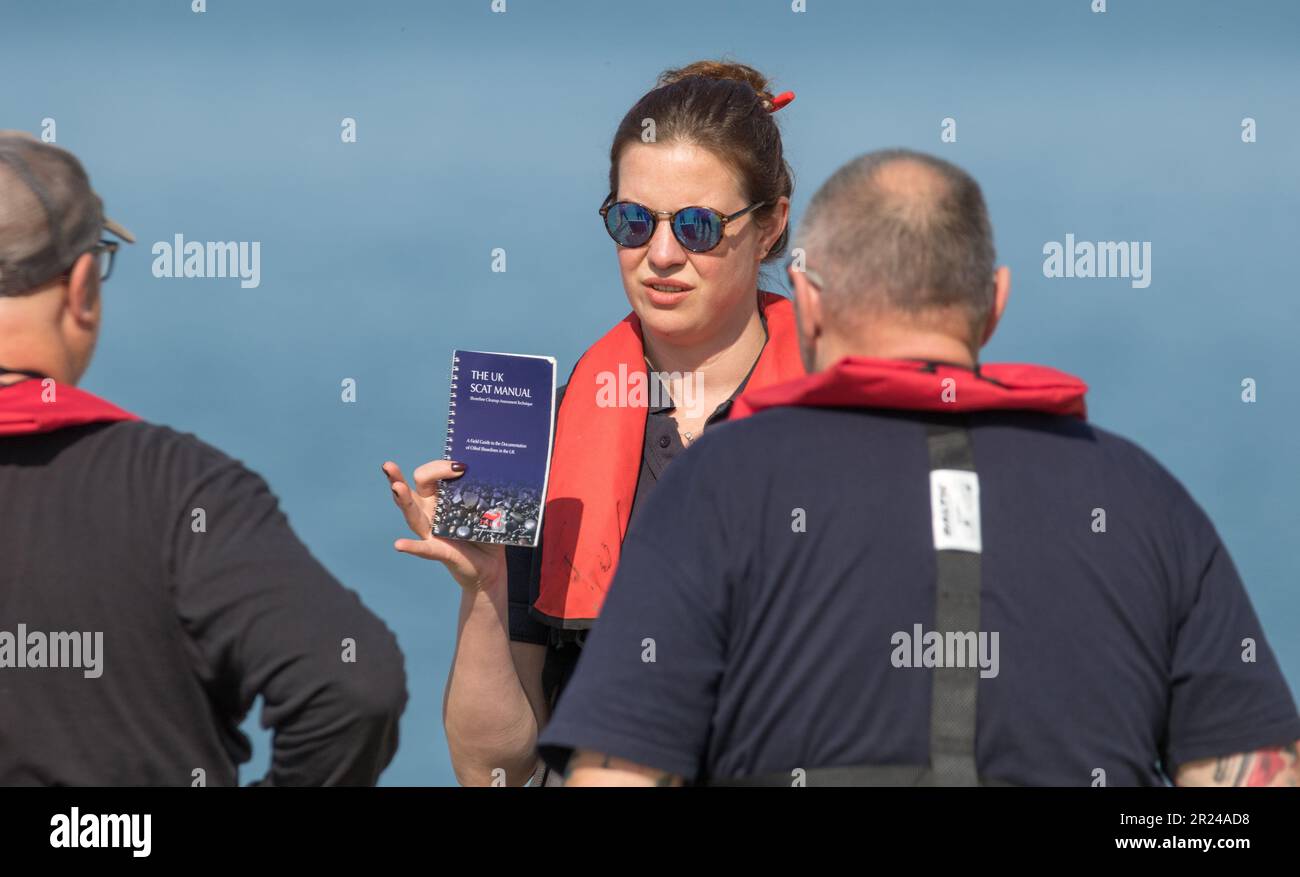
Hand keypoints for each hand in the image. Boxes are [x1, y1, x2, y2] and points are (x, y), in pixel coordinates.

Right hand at [381, 460, 506, 593]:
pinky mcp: (439, 551)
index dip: (441, 467)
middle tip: (390, 465)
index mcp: (441, 498)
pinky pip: (424, 548)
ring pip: (412, 514)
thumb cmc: (485, 533)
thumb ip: (485, 492)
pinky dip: (412, 546)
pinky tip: (399, 544)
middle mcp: (431, 512)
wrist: (490, 565)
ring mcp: (432, 532)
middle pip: (414, 489)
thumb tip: (490, 471)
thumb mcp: (487, 508)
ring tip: (396, 486)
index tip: (462, 466)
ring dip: (403, 500)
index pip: (430, 476)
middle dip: (401, 475)